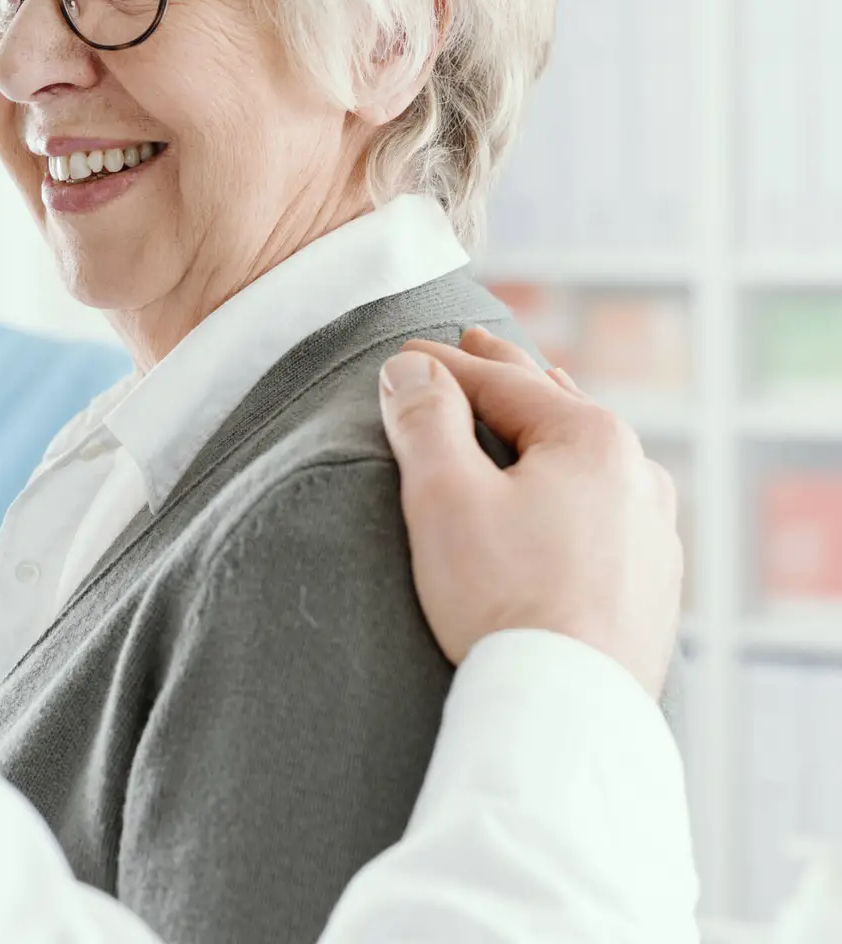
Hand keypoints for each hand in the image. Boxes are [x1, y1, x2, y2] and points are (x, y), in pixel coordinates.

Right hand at [378, 328, 682, 698]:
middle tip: (475, 344)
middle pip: (556, 407)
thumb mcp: (443, 496)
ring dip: (551, 424)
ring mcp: (654, 532)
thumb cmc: (503, 601)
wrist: (568, 711)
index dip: (441, 364)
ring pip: (591, 456)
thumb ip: (425, 420)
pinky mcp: (653, 585)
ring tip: (535, 399)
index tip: (400, 355)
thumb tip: (412, 370)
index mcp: (593, 439)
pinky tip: (571, 491)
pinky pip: (609, 506)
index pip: (499, 382)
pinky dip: (576, 481)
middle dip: (508, 376)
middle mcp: (638, 475)